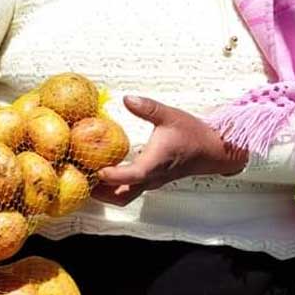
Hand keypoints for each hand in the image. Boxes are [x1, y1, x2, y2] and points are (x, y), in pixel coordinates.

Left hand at [92, 95, 247, 206]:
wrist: (213, 150)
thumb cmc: (192, 133)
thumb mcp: (170, 115)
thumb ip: (148, 108)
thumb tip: (127, 99)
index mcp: (156, 163)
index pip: (134, 175)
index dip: (116, 175)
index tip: (99, 171)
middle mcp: (152, 177)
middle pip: (123, 195)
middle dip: (101, 193)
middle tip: (81, 180)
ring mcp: (151, 181)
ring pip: (125, 196)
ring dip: (105, 193)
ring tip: (85, 179)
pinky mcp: (151, 180)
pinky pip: (129, 190)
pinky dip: (113, 187)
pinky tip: (102, 173)